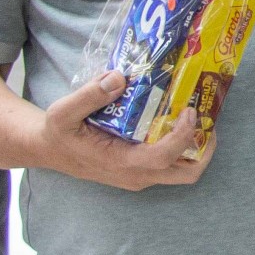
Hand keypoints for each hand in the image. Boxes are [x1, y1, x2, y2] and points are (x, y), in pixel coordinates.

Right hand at [35, 72, 213, 190]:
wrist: (49, 150)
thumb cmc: (59, 133)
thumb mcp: (63, 111)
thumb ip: (89, 95)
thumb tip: (119, 78)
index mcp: (121, 163)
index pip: (164, 157)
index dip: (183, 135)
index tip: (188, 110)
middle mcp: (136, 175)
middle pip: (187, 173)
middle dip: (205, 147)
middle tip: (205, 117)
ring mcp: (140, 176)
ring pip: (183, 171)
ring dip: (197, 147)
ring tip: (196, 117)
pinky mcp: (140, 171)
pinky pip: (172, 165)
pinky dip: (183, 146)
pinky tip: (177, 120)